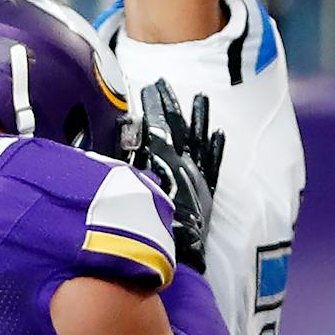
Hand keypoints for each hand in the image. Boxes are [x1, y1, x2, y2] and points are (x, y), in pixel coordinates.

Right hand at [127, 79, 223, 274]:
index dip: (151, 104)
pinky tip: (220, 133)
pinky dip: (217, 147)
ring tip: (202, 97)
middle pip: (175, 124)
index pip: (154, 123)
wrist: (177, 250)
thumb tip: (114, 149)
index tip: (147, 87)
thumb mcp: (131, 188)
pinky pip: (215, 162)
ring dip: (200, 117)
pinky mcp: (209, 187)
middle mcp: (180, 160)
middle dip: (168, 103)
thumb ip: (124, 167)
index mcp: (160, 158)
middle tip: (163, 83)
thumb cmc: (149, 220)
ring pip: (199, 137)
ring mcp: (196, 172)